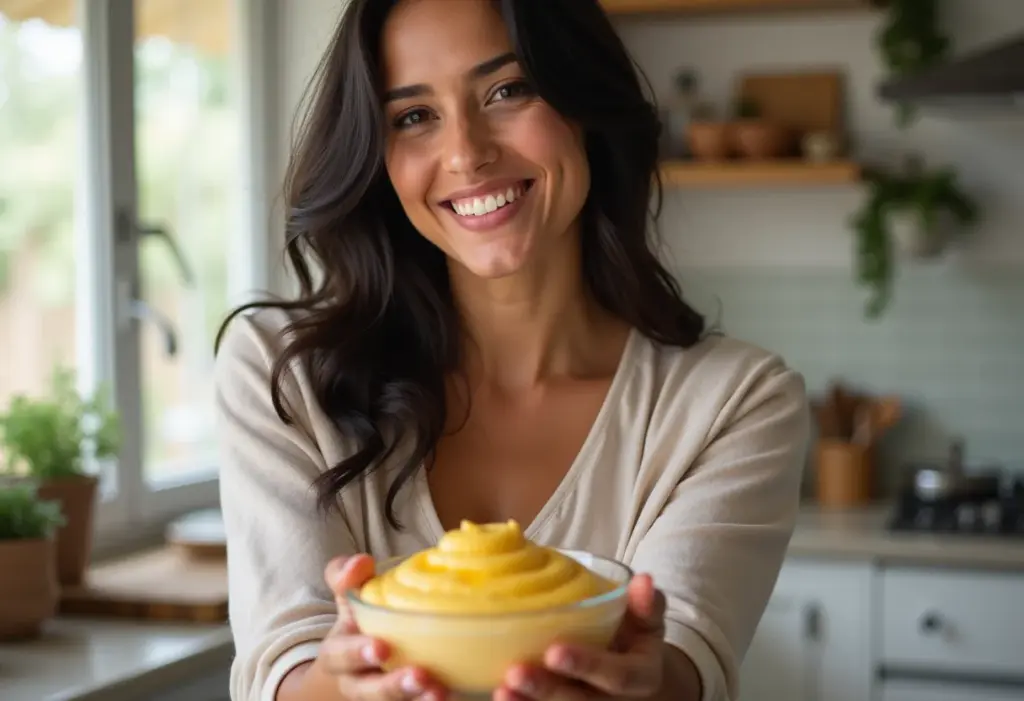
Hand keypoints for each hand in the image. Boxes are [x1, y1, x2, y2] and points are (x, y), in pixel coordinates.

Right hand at [320, 555, 447, 700]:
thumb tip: (360, 562)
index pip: (340, 655)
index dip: (357, 653)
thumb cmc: (360, 619)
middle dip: (392, 686)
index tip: (382, 647)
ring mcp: (382, 696)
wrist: (363, 658)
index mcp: (338, 653)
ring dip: (417, 700)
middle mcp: (357, 681)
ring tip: (440, 692)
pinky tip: (452, 694)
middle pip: (369, 692)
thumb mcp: (349, 595)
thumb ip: (346, 576)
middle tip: (419, 675)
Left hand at [495, 574, 666, 699]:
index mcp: (639, 676)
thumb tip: (644, 581)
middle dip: (547, 690)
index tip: (555, 651)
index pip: (616, 675)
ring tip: (501, 691)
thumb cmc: (635, 635)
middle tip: (515, 673)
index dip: (587, 665)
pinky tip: (501, 696)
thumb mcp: (647, 619)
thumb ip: (647, 603)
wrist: (634, 669)